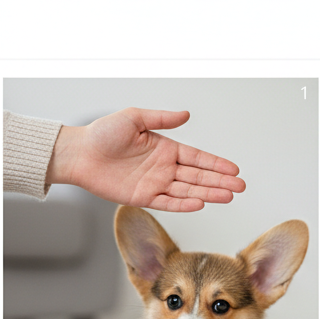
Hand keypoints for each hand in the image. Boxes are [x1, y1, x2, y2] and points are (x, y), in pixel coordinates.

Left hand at [46, 107, 245, 211]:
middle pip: (198, 177)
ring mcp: (155, 184)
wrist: (79, 154)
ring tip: (228, 196)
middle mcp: (164, 168)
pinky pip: (169, 203)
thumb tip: (186, 114)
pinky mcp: (143, 198)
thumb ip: (162, 119)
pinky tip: (200, 203)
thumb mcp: (134, 118)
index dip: (216, 164)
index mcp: (165, 149)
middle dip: (220, 182)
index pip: (197, 158)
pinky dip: (184, 204)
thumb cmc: (102, 134)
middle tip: (240, 187)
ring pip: (188, 191)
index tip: (234, 169)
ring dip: (209, 194)